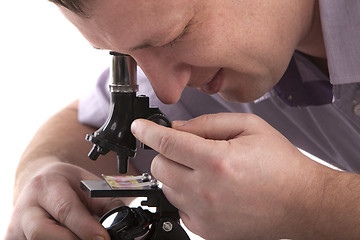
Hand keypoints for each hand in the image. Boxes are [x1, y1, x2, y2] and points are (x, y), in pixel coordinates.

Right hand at [6, 161, 122, 239]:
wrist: (40, 181)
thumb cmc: (66, 184)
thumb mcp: (89, 185)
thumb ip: (107, 203)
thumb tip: (123, 221)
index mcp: (47, 186)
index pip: (66, 209)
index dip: (85, 227)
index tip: (104, 238)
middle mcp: (27, 207)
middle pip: (43, 232)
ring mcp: (16, 226)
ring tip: (86, 239)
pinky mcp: (13, 239)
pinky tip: (71, 239)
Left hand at [131, 113, 328, 239]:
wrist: (302, 202)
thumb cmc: (281, 165)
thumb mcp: (249, 127)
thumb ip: (209, 124)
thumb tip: (178, 128)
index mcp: (216, 160)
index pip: (167, 143)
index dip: (148, 131)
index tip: (139, 127)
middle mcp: (206, 190)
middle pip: (160, 166)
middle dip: (167, 152)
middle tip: (188, 149)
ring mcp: (204, 214)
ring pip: (167, 187)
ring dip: (178, 173)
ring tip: (206, 169)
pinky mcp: (207, 230)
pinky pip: (180, 207)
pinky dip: (186, 195)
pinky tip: (208, 189)